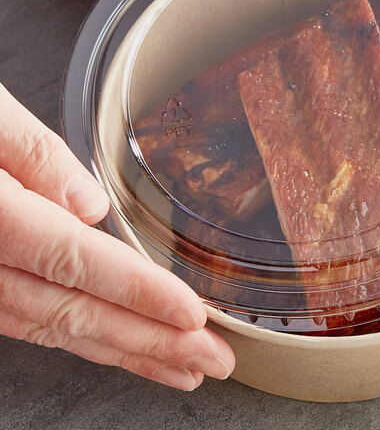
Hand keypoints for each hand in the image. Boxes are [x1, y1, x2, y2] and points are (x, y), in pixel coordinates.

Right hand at [0, 85, 233, 389]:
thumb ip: (31, 154)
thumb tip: (88, 203)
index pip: (79, 263)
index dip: (139, 294)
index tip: (191, 317)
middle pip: (76, 312)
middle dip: (149, 343)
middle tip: (209, 360)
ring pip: (56, 328)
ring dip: (123, 352)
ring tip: (178, 367)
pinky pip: (30, 319)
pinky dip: (81, 337)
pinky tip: (115, 343)